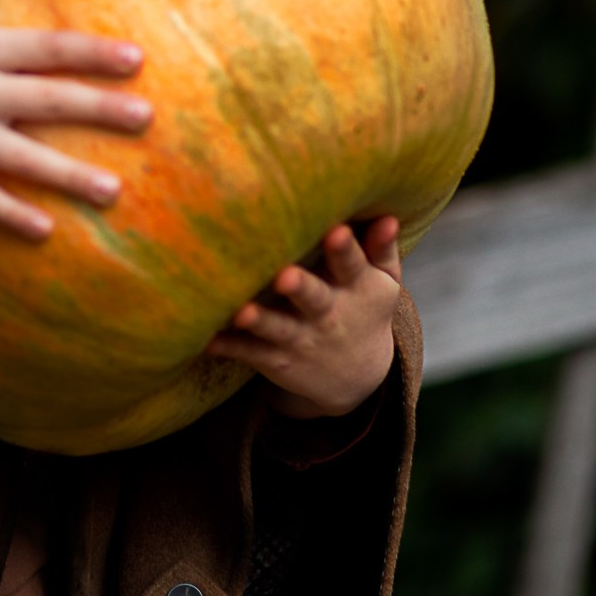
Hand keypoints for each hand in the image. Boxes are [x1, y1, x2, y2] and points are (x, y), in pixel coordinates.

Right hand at [0, 0, 151, 236]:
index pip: (46, 48)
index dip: (92, 53)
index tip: (138, 59)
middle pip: (45, 101)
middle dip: (98, 109)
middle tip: (147, 118)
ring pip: (19, 157)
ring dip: (68, 175)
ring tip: (114, 190)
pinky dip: (8, 212)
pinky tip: (45, 229)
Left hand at [206, 216, 402, 418]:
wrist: (358, 379)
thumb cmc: (364, 310)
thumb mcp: (383, 284)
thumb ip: (381, 249)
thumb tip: (387, 216)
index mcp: (357, 289)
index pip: (351, 264)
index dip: (344, 249)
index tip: (334, 230)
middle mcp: (329, 315)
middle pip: (314, 299)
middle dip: (300, 287)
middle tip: (285, 275)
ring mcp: (302, 340)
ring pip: (279, 329)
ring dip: (260, 321)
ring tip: (241, 311)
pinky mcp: (278, 360)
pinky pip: (251, 353)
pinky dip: (230, 347)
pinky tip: (207, 339)